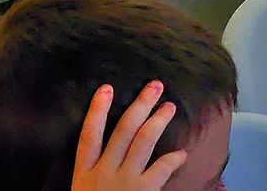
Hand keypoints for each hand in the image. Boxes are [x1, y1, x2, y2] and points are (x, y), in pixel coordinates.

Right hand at [70, 82, 187, 190]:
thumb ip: (95, 174)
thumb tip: (110, 154)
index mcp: (84, 174)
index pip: (87, 136)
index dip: (97, 111)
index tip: (106, 88)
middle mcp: (102, 173)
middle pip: (122, 131)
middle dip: (140, 105)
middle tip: (155, 85)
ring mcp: (122, 181)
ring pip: (143, 141)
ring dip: (158, 121)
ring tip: (169, 107)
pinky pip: (161, 169)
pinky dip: (173, 160)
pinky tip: (182, 154)